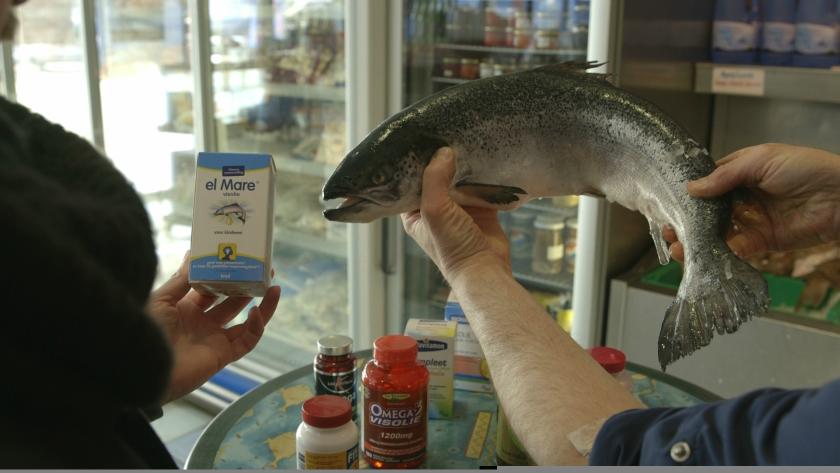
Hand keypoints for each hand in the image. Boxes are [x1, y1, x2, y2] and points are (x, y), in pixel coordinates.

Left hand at [147, 253, 280, 402]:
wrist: (142, 367)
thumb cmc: (145, 331)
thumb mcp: (161, 299)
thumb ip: (182, 279)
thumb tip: (194, 254)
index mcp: (184, 308)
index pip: (210, 288)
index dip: (224, 274)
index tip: (236, 258)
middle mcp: (201, 323)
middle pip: (231, 302)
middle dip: (247, 286)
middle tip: (262, 269)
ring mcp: (213, 339)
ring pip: (245, 322)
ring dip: (261, 305)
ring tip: (273, 287)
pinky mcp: (222, 355)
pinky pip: (246, 341)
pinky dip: (256, 327)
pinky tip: (256, 312)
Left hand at [401, 147, 510, 282]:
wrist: (486, 268)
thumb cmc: (453, 246)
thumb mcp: (435, 210)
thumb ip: (435, 179)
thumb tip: (444, 151)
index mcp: (414, 213)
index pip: (409, 182)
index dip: (414, 163)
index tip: (420, 140)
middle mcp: (434, 208)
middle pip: (435, 177)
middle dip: (441, 160)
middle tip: (445, 133)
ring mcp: (458, 208)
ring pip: (459, 179)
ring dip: (463, 165)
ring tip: (465, 139)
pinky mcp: (480, 207)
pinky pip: (480, 185)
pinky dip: (482, 173)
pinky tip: (484, 155)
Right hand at [666, 143, 839, 260]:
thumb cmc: (807, 168)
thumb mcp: (762, 160)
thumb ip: (726, 175)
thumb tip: (692, 188)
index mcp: (740, 173)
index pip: (706, 184)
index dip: (687, 195)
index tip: (667, 206)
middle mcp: (742, 197)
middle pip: (707, 212)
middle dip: (686, 222)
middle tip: (668, 231)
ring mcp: (752, 220)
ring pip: (717, 233)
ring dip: (697, 241)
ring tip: (679, 248)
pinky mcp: (764, 241)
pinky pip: (738, 249)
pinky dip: (721, 254)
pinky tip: (705, 256)